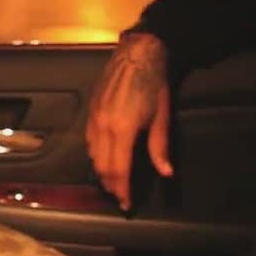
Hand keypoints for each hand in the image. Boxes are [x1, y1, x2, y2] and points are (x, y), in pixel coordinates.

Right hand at [85, 32, 172, 209]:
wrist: (138, 53)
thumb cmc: (153, 83)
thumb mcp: (161, 117)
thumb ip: (160, 147)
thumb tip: (166, 172)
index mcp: (122, 130)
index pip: (118, 170)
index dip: (122, 190)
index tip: (127, 203)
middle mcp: (103, 126)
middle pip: (102, 166)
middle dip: (111, 185)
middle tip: (120, 196)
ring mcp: (94, 117)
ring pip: (93, 155)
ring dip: (102, 171)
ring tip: (113, 180)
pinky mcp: (91, 109)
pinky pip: (89, 140)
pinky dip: (95, 154)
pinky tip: (104, 157)